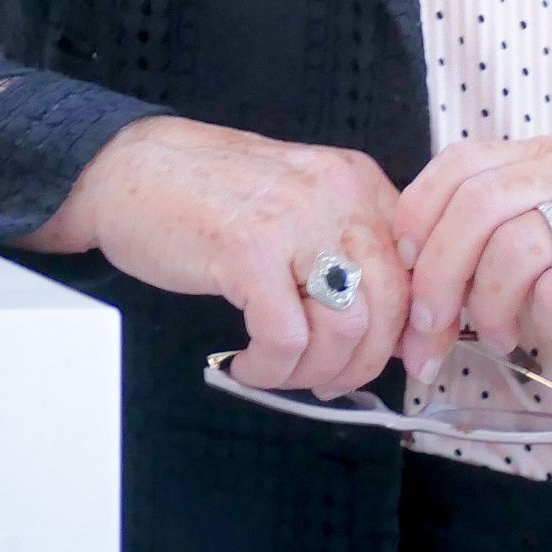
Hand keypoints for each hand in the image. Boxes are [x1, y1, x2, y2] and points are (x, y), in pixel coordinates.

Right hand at [13, 114, 413, 399]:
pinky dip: (270, 369)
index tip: (411, 362)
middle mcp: (335, 193)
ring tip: (279, 371)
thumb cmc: (208, 197)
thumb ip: (346, 248)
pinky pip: (286, 340)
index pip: (420, 262)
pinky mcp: (247, 251)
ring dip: (314, 372)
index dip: (423, 326)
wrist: (128, 169)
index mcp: (355, 182)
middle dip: (366, 362)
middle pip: (392, 302)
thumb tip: (394, 327)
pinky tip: (247, 363)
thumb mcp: (298, 206)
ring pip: (345, 330)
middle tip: (331, 382)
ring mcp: (292, 220)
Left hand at [389, 137, 551, 383]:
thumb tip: (420, 291)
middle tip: (431, 334)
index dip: (416, 219)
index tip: (406, 275)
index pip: (456, 165)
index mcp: (542, 156)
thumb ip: (497, 238)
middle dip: (436, 278)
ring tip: (504, 337)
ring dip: (489, 307)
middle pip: (473, 206)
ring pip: (512, 247)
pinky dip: (549, 322)